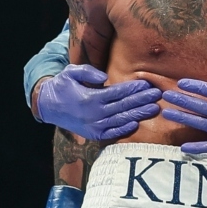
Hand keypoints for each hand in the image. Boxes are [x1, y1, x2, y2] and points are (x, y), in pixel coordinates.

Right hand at [34, 65, 159, 140]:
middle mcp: (94, 114)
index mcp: (90, 98)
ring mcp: (94, 126)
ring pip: (121, 120)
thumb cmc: (63, 86)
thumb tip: (105, 77)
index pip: (117, 93)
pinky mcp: (94, 135)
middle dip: (142, 100)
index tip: (147, 85)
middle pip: (123, 106)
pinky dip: (125, 129)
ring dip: (139, 114)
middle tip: (158, 95)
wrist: (48, 106)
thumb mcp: (70, 73)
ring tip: (154, 108)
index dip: (133, 89)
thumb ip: (87, 72)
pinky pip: (112, 133)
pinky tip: (137, 124)